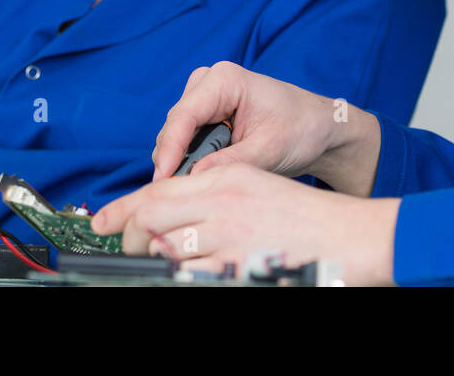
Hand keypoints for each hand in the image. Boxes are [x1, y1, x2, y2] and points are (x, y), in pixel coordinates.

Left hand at [90, 162, 399, 284]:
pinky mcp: (239, 264)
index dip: (124, 208)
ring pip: (168, 249)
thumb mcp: (258, 189)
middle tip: (134, 250)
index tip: (102, 222)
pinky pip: (191, 274)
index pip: (160, 189)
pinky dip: (184, 275)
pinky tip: (198, 273)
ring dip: (161, 260)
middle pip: (153, 216)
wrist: (352, 237)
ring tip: (173, 263)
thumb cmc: (307, 220)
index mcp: (229, 178)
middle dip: (134, 238)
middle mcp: (225, 200)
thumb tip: (174, 220)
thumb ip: (216, 197)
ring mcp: (231, 234)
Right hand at [151, 61, 343, 182]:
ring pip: (175, 137)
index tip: (162, 182)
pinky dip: (189, 161)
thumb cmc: (301, 129)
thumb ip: (231, 162)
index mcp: (224, 80)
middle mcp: (207, 83)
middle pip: (174, 128)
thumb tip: (192, 178)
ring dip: (182, 163)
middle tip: (182, 196)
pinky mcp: (204, 115)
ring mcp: (203, 98)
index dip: (169, 151)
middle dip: (175, 161)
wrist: (318, 128)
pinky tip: (201, 180)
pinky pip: (184, 141)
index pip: (183, 117)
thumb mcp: (270, 149)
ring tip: (196, 190)